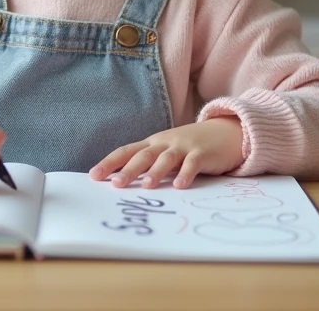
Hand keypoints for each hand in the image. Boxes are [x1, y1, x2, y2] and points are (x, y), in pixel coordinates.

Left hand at [89, 118, 243, 189]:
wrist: (225, 131)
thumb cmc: (190, 147)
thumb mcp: (167, 152)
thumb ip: (150, 165)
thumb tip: (124, 183)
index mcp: (152, 143)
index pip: (126, 151)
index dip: (110, 162)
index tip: (93, 176)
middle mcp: (165, 143)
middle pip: (143, 155)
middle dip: (128, 170)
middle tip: (115, 184)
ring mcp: (184, 147)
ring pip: (166, 158)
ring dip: (156, 172)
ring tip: (146, 186)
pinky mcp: (202, 154)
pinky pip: (192, 164)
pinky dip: (185, 174)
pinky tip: (179, 186)